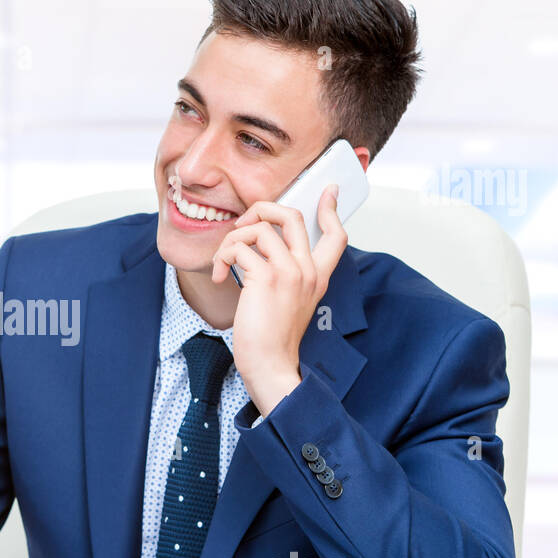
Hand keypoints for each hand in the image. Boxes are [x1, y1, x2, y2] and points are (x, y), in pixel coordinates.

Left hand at [209, 183, 347, 414]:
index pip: (336, 236)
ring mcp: (289, 272)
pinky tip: (220, 276)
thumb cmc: (272, 339)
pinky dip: (222, 257)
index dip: (331, 210)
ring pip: (258, 228)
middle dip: (261, 209)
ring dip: (232, 240)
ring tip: (224, 262)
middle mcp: (307, 270)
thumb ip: (286, 276)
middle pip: (292, 216)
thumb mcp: (289, 303)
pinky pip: (239, 248)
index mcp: (317, 277)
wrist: (270, 365)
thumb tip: (262, 251)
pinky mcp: (266, 278)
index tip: (329, 192)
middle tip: (243, 224)